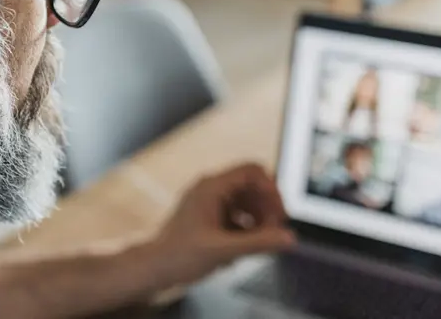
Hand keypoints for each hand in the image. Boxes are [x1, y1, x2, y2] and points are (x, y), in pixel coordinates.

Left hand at [146, 163, 295, 284]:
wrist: (153, 268)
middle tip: (273, 231)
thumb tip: (287, 238)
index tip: (279, 214)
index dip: (271, 190)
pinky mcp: (208, 215)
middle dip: (266, 208)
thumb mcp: (224, 250)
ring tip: (259, 241)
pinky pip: (236, 214)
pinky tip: (240, 248)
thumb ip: (258, 243)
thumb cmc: (178, 255)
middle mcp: (210, 189)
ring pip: (245, 201)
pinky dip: (244, 228)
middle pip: (252, 186)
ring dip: (257, 219)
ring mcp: (208, 202)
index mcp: (212, 187)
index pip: (252, 171)